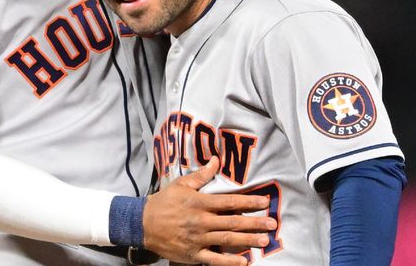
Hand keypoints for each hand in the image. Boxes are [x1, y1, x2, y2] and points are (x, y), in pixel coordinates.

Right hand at [142, 157, 276, 264]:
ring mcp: (197, 239)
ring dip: (247, 240)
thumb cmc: (164, 201)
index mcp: (199, 203)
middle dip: (255, 223)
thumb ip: (201, 175)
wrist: (143, 223)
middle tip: (272, 224)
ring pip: (227, 239)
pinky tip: (244, 262)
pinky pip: (214, 260)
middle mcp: (201, 221)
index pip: (229, 202)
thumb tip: (216, 160)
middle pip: (233, 222)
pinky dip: (229, 262)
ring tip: (264, 241)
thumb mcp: (181, 184)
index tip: (265, 201)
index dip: (248, 202)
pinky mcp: (193, 254)